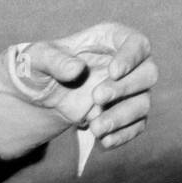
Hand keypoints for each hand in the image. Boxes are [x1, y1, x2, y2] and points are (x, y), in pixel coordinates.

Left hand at [0, 22, 156, 159]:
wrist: (34, 94)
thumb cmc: (37, 66)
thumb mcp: (36, 59)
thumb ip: (54, 60)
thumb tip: (77, 70)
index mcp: (109, 40)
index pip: (137, 43)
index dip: (131, 57)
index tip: (113, 71)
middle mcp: (125, 64)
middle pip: (147, 73)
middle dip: (125, 88)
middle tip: (97, 97)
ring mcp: (127, 90)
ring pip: (142, 102)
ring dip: (122, 116)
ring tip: (96, 128)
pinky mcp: (123, 113)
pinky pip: (136, 125)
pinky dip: (123, 134)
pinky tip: (104, 142)